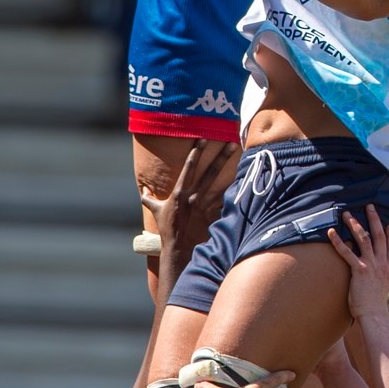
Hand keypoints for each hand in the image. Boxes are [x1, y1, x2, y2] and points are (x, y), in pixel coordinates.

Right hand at [140, 139, 238, 278]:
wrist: (178, 248)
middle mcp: (194, 196)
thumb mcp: (156, 211)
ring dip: (231, 172)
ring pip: (221, 184)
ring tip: (242, 160)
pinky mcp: (213, 214)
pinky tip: (245, 186)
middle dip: (220, 157)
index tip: (202, 139)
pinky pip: (225, 202)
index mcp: (179, 192)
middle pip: (210, 172)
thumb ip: (149, 199)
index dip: (196, 153)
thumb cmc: (167, 228)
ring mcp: (205, 205)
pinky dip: (234, 194)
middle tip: (231, 143)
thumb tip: (143, 190)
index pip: (188, 167)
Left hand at [328, 206, 388, 320]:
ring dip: (355, 224)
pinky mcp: (360, 270)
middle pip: (379, 236)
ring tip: (347, 214)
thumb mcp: (382, 289)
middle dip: (374, 220)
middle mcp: (382, 264)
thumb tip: (376, 277)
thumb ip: (380, 279)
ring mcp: (371, 265)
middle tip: (370, 207)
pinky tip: (331, 233)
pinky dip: (338, 241)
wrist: (374, 316)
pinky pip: (347, 252)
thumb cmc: (375, 306)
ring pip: (364, 239)